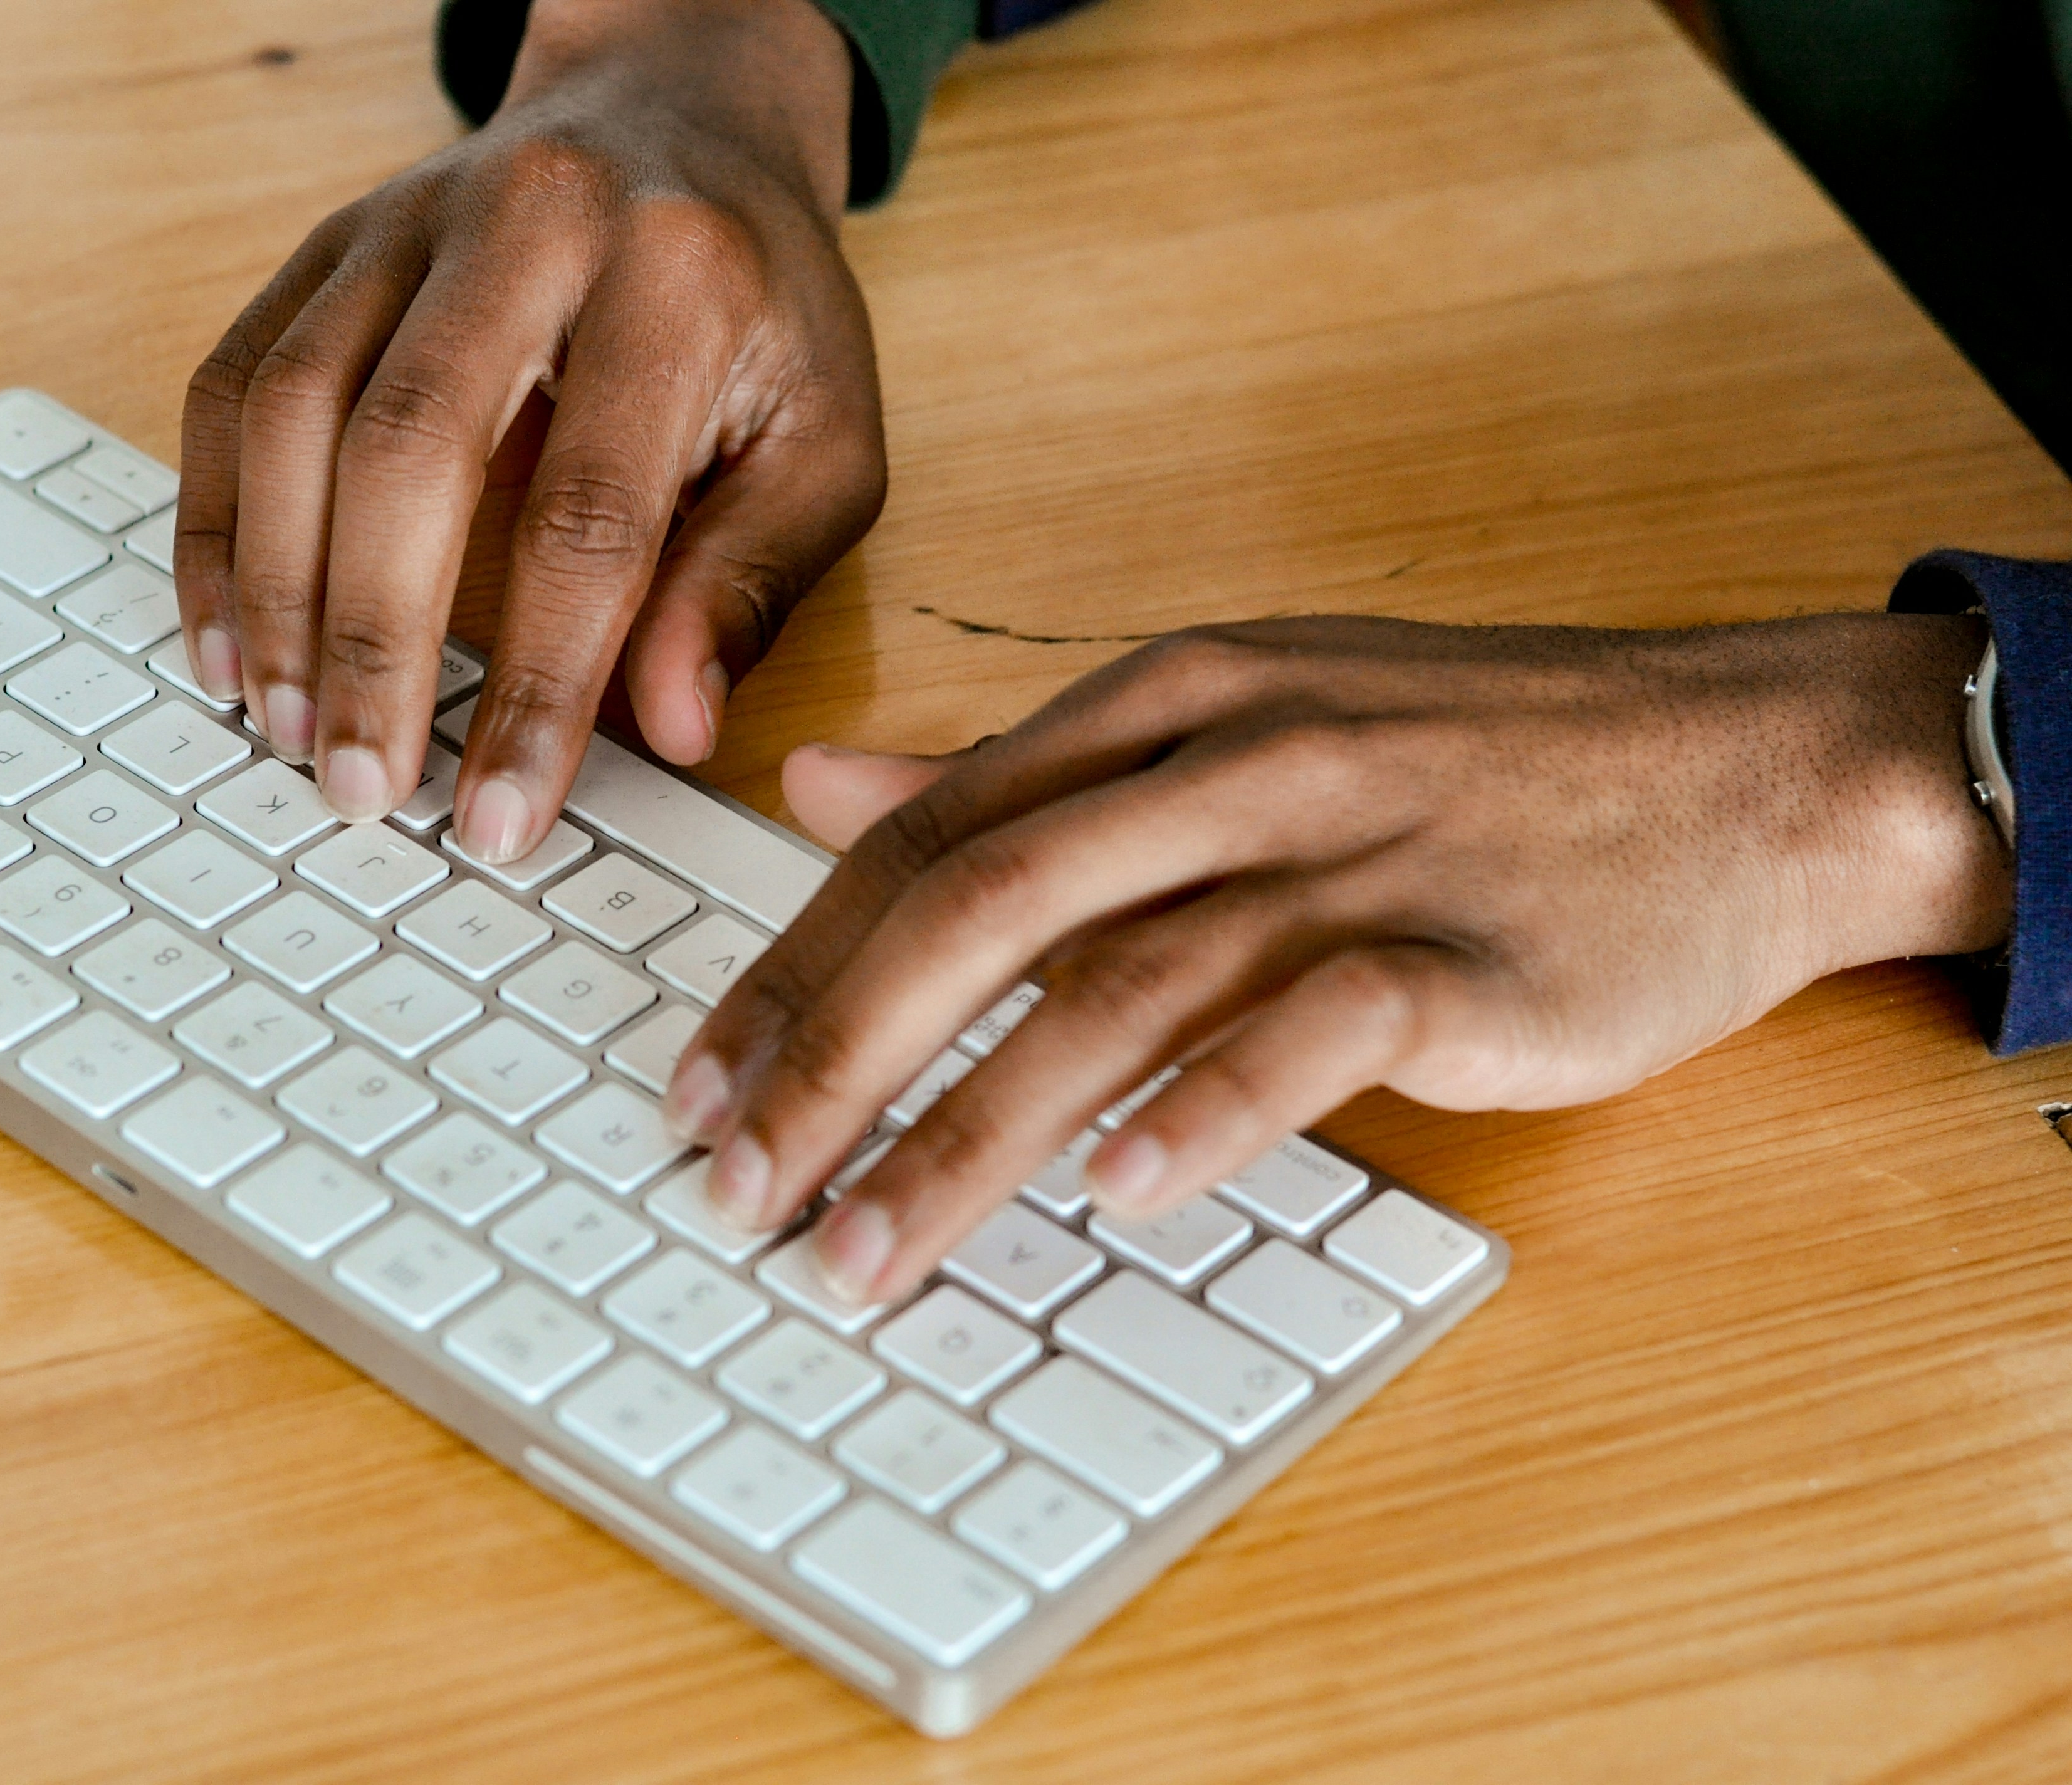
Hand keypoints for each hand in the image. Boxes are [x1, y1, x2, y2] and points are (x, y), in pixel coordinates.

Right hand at [174, 0, 880, 856]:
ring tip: (285, 727)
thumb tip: (669, 728)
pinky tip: (223, 635)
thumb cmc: (760, 306)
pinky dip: (216, 519)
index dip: (538, 686)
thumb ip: (751, 580)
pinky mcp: (327, 242)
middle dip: (376, 643)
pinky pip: (233, 380)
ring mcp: (405, 222)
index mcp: (676, 282)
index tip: (503, 817)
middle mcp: (529, 224)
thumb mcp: (824, 439)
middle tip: (363, 787)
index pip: (591, 519)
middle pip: (409, 449)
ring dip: (275, 590)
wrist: (680, 114)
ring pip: (294, 408)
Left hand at [663, 613, 2013, 1303]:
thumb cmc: (1470, 761)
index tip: (699, 1085)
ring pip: (1118, 986)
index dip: (791, 966)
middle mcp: (1235, 761)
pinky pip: (1317, 1031)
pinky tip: (1119, 1197)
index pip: (926, 837)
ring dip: (973, 1130)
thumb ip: (1016, 767)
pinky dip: (1211, 1113)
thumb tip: (816, 787)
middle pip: (984, 906)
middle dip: (835, 1057)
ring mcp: (1355, 851)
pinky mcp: (1469, 951)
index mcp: (1163, 701)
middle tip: (736, 1190)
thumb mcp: (1229, 719)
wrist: (1743, 766)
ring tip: (867, 1247)